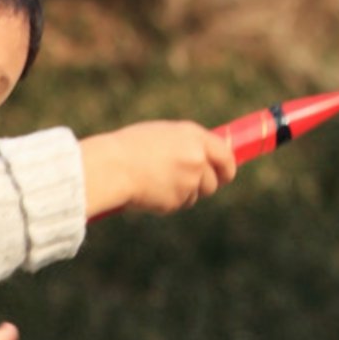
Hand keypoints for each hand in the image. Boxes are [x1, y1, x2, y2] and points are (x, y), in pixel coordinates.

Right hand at [80, 121, 237, 215]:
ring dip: (183, 193)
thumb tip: (204, 158)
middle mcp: (197, 158)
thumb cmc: (129, 148)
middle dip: (205, 185)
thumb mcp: (162, 135)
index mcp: (193, 136)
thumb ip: (186, 145)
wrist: (111, 167)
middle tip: (192, 185)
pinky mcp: (177, 200)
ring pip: (195, 195)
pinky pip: (177, 204)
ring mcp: (188, 181)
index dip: (227, 167)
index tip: (225, 174)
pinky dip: (166, 201)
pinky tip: (148, 190)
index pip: (225, 155)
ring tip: (157, 183)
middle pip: (214, 181)